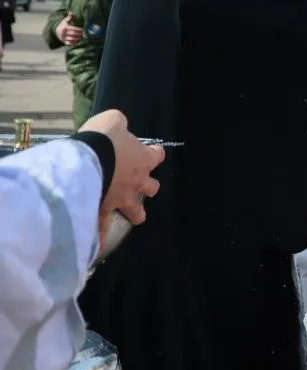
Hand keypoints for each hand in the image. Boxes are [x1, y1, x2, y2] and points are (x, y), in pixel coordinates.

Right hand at [57, 14, 83, 45]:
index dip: (79, 30)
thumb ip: (69, 17)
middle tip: (83, 34)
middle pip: (73, 34)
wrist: (56, 32)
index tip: (82, 30)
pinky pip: (69, 44)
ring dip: (77, 39)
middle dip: (79, 34)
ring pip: (72, 39)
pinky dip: (73, 44)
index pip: (73, 29)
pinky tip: (77, 42)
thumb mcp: (65, 21)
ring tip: (81, 37)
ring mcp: (64, 38)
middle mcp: (64, 33)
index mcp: (65, 28)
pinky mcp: (64, 42)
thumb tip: (71, 12)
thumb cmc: (63, 25)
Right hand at [80, 111, 163, 248]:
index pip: (157, 156)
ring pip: (137, 212)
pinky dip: (101, 236)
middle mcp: (137, 182)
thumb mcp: (113, 121)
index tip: (150, 152)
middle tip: (138, 185)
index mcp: (142, 160)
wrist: (87, 161)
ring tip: (134, 214)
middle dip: (147, 188)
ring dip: (136, 212)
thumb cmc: (103, 139)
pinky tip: (98, 248)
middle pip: (151, 188)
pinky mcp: (104, 211)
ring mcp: (122, 199)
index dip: (154, 154)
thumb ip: (119, 124)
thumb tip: (119, 124)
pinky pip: (103, 228)